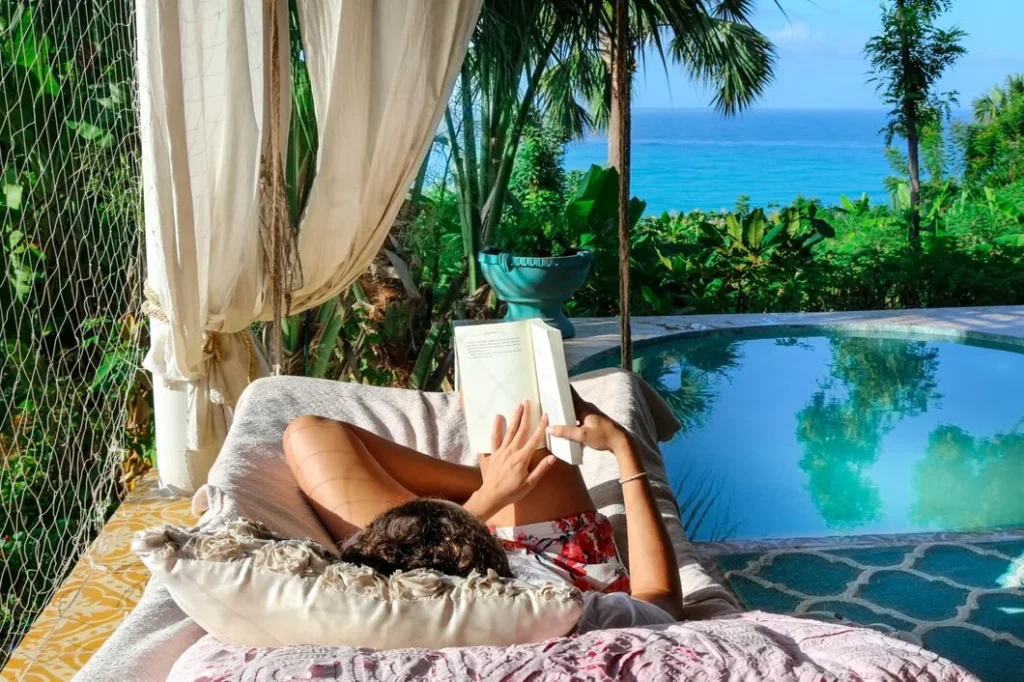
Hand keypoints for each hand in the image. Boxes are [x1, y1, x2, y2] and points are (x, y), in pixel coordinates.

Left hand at [464, 401, 556, 520]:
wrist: (492, 496)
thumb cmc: (512, 492)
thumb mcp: (530, 483)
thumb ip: (541, 469)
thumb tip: (553, 458)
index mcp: (523, 458)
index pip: (535, 439)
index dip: (541, 426)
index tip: (546, 415)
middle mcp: (512, 451)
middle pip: (521, 430)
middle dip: (526, 415)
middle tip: (528, 401)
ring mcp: (502, 451)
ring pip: (510, 430)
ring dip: (515, 417)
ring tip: (518, 405)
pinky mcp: (494, 453)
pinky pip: (495, 437)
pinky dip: (496, 426)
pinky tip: (498, 416)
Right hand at [547, 388, 629, 452]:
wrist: (620, 442)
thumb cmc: (604, 436)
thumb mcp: (582, 435)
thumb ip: (565, 432)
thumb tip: (549, 429)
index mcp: (584, 407)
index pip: (570, 393)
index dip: (560, 389)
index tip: (550, 386)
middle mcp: (587, 408)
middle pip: (570, 402)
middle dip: (559, 402)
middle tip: (547, 403)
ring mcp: (590, 414)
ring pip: (574, 410)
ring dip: (565, 412)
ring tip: (553, 415)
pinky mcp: (592, 421)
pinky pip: (578, 417)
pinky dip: (571, 420)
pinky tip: (565, 427)